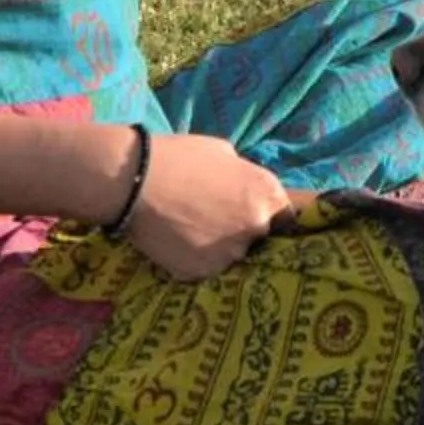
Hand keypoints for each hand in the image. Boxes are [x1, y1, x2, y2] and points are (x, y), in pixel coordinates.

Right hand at [122, 131, 286, 280]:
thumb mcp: (224, 152)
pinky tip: (176, 241)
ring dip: (217, 247)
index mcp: (267, 193)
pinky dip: (194, 258)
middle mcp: (256, 226)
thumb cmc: (180, 157)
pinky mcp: (203, 272)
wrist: (135, 181)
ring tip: (189, 229)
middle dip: (242, 232)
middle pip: (259, 239)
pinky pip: (205, 268)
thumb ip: (243, 175)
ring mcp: (230, 253)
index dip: (270, 219)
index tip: (252, 217)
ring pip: (231, 255)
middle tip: (213, 219)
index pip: (287, 219)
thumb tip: (243, 185)